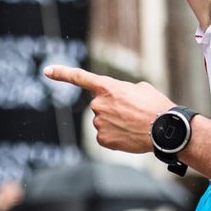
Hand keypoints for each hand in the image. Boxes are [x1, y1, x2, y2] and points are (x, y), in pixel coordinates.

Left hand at [43, 65, 174, 153]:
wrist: (164, 130)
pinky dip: (116, 137)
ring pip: (103, 122)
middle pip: (100, 106)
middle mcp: (98, 104)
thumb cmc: (156, 106)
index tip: (46, 71)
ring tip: (134, 124)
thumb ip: (122, 91)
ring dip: (116, 123)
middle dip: (113, 109)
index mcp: (107, 87)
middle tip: (132, 113)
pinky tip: (129, 135)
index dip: (61, 73)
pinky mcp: (102, 140)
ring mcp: (98, 123)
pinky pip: (105, 137)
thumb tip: (118, 100)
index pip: (79, 77)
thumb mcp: (140, 89)